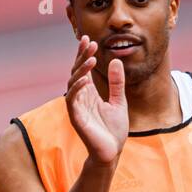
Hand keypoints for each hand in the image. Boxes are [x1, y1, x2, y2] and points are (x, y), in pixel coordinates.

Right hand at [66, 35, 127, 164]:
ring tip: (91, 59)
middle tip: (90, 43)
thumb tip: (115, 61)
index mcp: (89, 93)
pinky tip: (85, 78)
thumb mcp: (119, 101)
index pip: (83, 69)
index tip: (88, 39)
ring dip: (80, 70)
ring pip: (72, 83)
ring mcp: (76, 108)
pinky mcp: (76, 118)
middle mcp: (80, 98)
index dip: (84, 54)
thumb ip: (116, 83)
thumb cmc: (113, 130)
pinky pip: (72, 100)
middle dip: (81, 57)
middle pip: (76, 72)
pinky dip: (77, 88)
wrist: (112, 152)